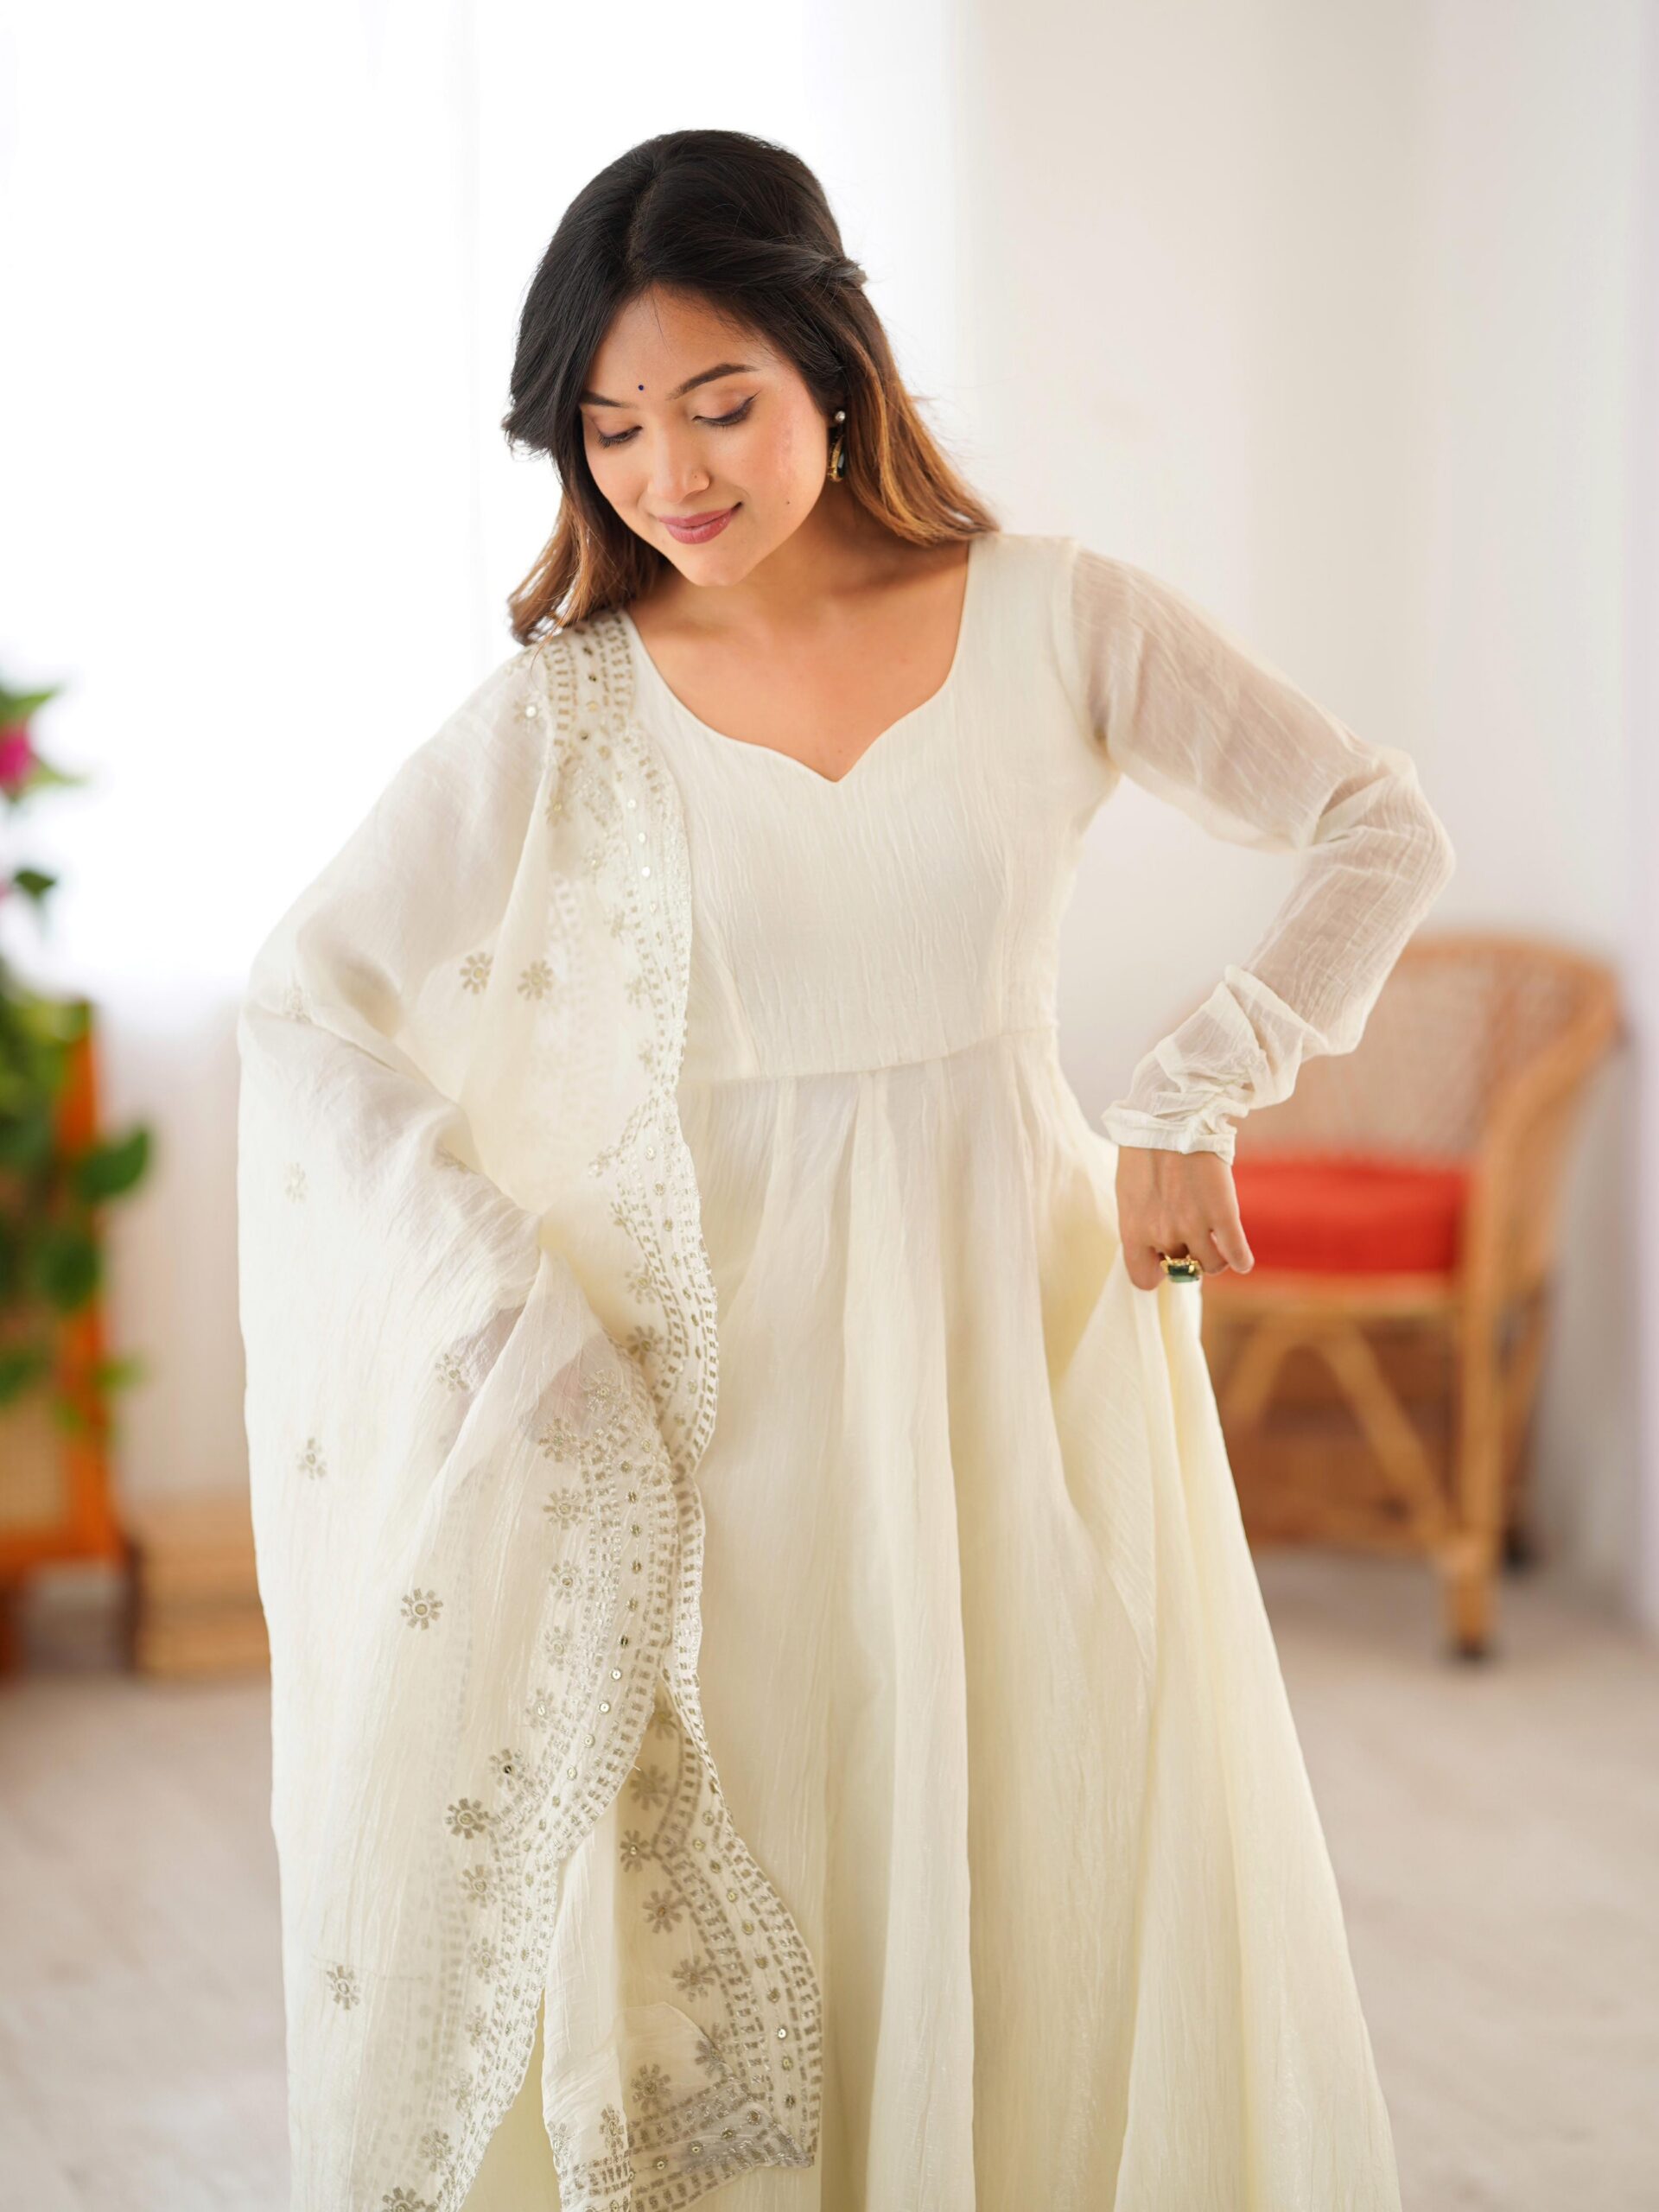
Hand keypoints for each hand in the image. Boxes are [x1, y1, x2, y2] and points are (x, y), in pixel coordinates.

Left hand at [1115, 1144, 1254, 1291]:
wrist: (1172, 1117)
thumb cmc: (1146, 1149)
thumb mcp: (1130, 1192)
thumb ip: (1140, 1223)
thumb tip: (1154, 1246)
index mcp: (1133, 1229)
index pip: (1142, 1279)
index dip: (1157, 1273)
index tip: (1164, 1261)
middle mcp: (1162, 1234)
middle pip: (1182, 1270)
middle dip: (1188, 1257)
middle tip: (1192, 1238)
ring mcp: (1193, 1225)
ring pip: (1211, 1265)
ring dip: (1215, 1256)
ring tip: (1216, 1241)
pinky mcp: (1222, 1213)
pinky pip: (1236, 1254)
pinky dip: (1241, 1260)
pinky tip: (1241, 1258)